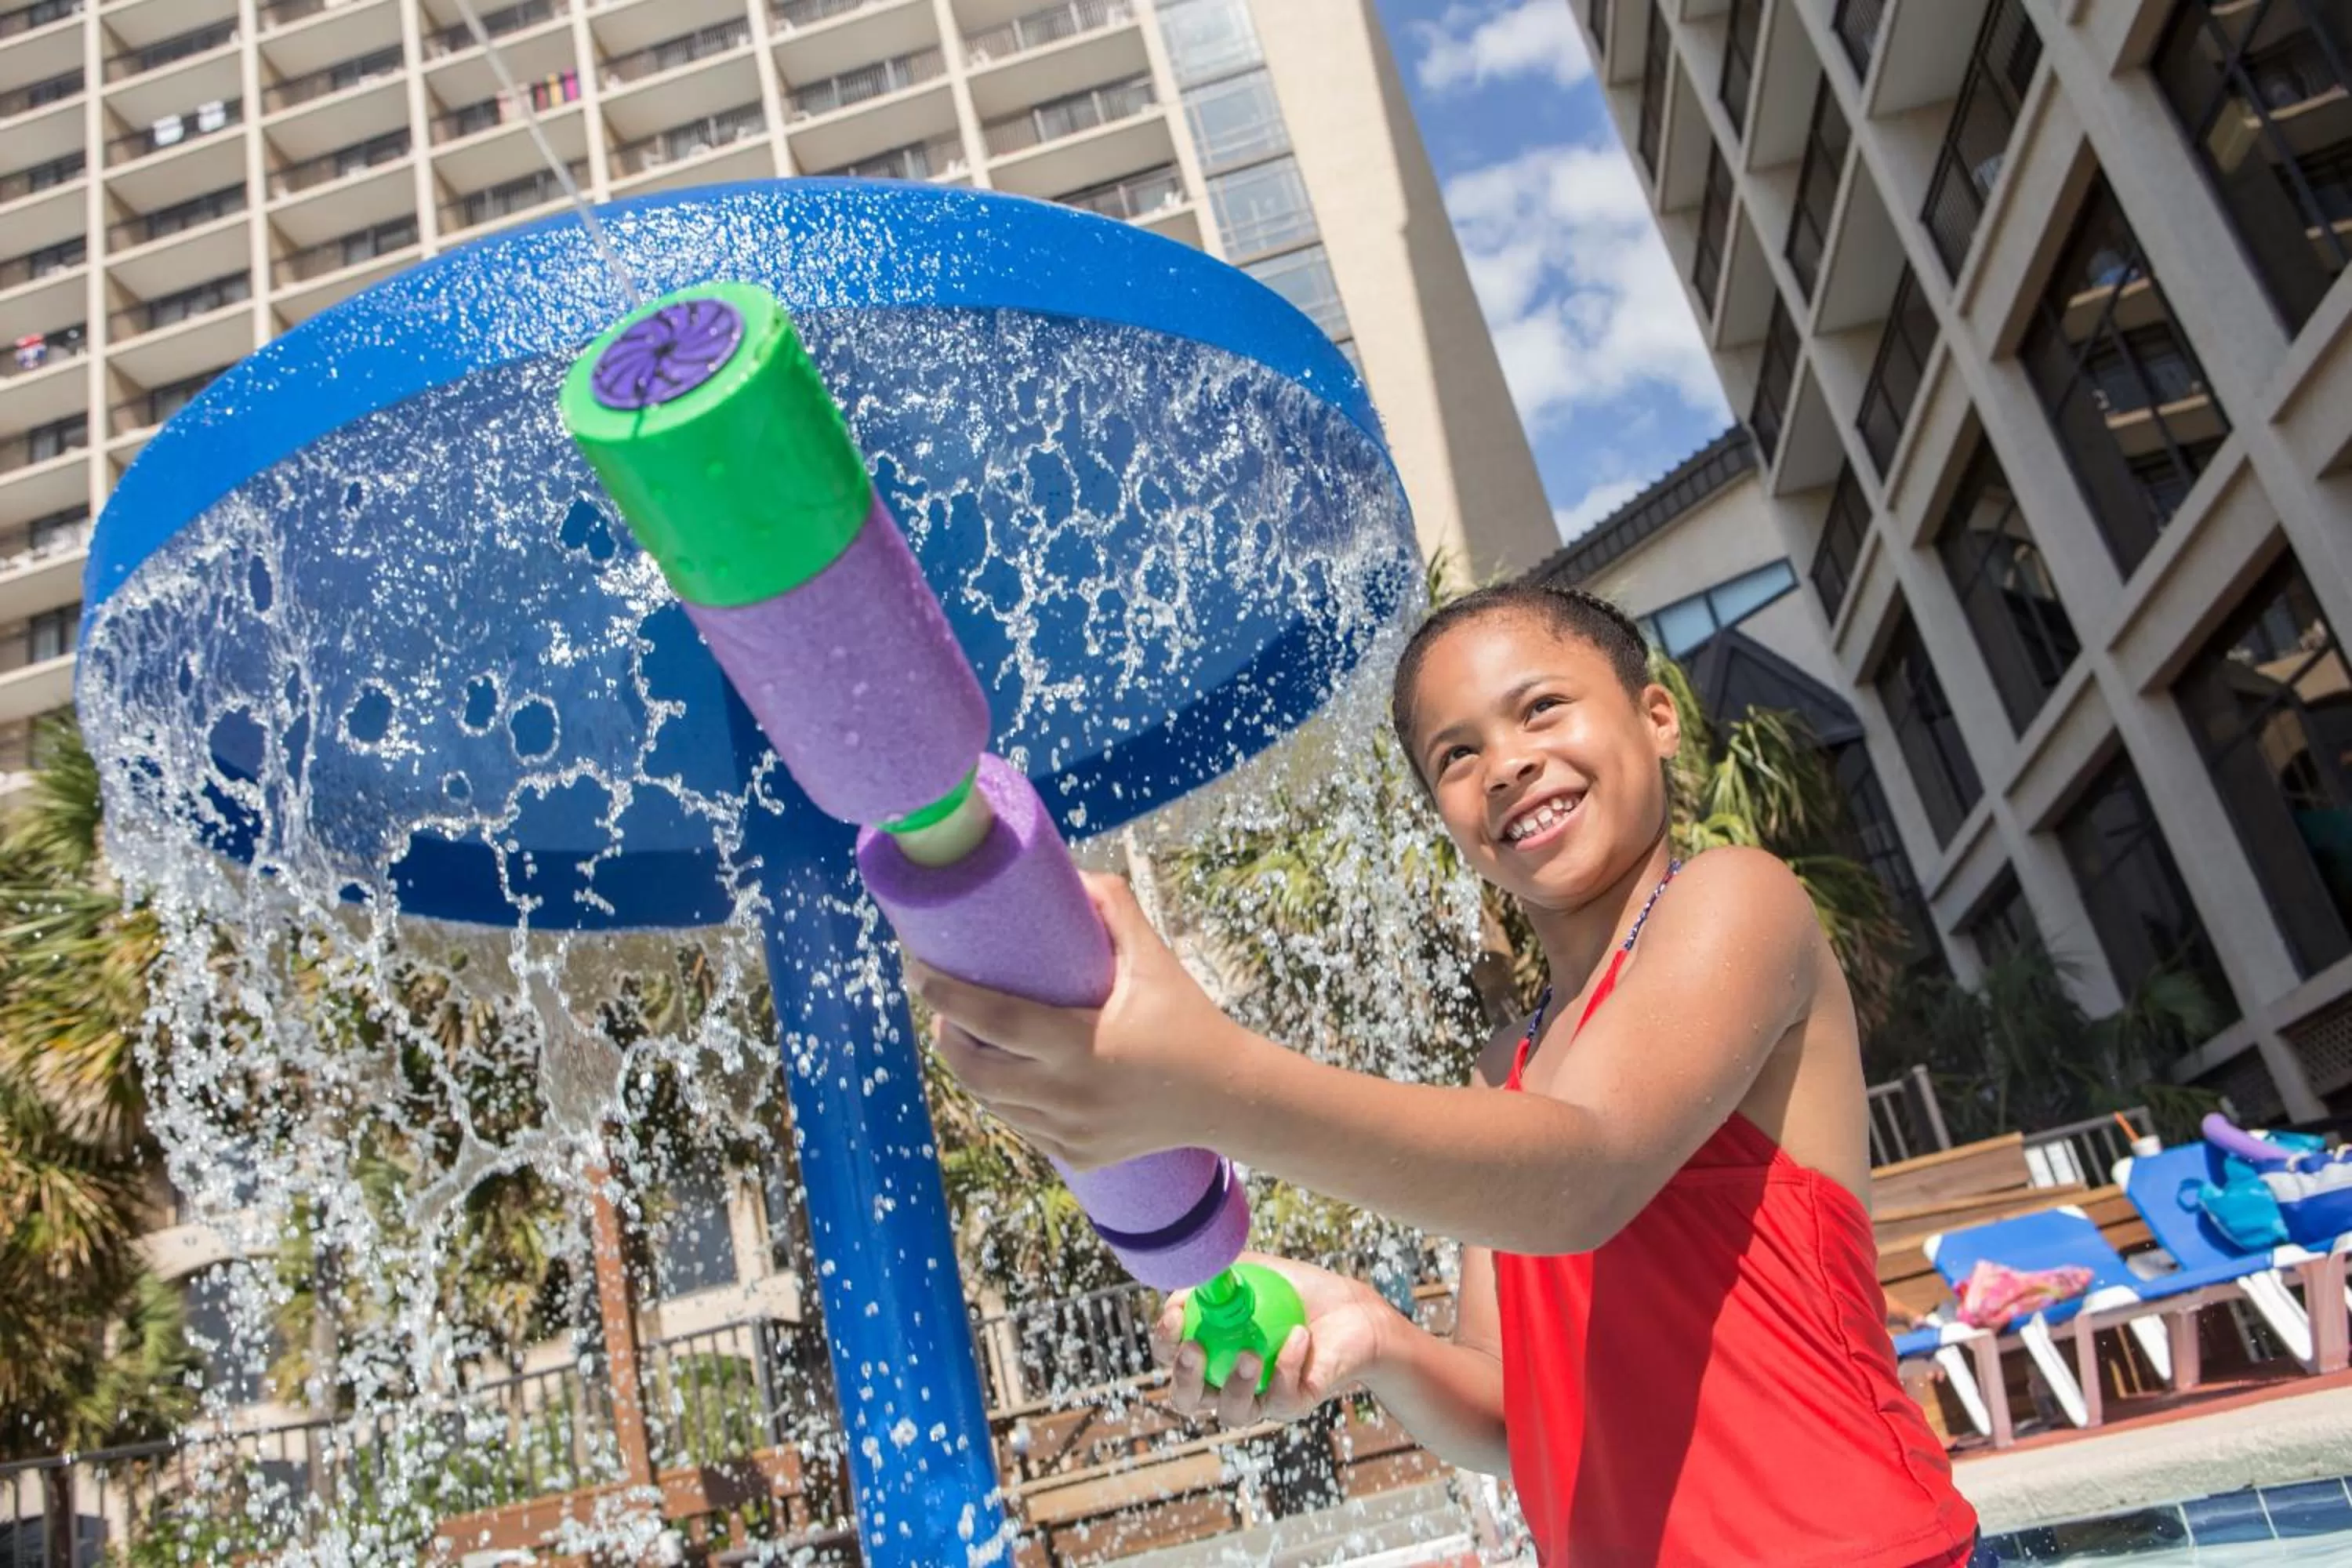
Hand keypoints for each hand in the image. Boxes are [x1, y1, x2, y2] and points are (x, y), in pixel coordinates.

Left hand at [911, 872, 1259, 1169]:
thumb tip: (1074, 872)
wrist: (1227, 1096)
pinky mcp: (1077, 1156)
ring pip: (991, 1102)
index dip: (945, 994)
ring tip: (958, 1032)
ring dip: (965, 1067)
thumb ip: (1116, 911)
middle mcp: (1068, 1095)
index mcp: (1079, 1045)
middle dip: (945, 1032)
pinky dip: (997, 1098)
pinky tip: (992, 1073)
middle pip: (975, 1069)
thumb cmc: (1188, 1020)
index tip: (915, 969)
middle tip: (938, 1000)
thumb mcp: (1155, 961)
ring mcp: (1070, 1132)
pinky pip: (1019, 1126)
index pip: (990, 1021)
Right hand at [1150, 1253, 1395, 1427]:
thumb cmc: (1296, 1291)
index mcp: (1210, 1352)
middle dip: (1185, 1379)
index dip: (1166, 1343)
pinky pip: (1283, 1397)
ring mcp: (1261, 1399)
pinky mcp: (1294, 1405)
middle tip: (1195, 1350)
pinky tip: (1298, 1336)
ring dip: (1236, 1385)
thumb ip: (1217, 1274)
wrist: (1352, 1309)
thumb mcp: (1253, 1273)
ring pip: (1233, 1412)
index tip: (1175, 1316)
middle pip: (1188, 1400)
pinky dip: (1288, 1365)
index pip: (1172, 1357)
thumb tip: (1186, 1276)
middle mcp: (1227, 1382)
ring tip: (1250, 1353)